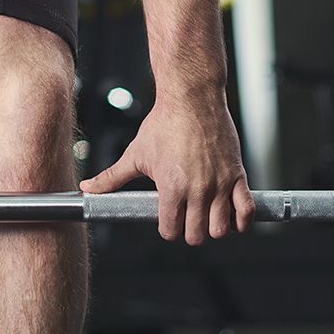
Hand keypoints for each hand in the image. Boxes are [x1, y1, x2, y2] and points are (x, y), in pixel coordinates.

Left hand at [79, 92, 256, 243]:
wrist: (191, 97)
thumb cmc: (162, 124)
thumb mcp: (135, 153)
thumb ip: (111, 177)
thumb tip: (86, 189)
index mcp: (171, 187)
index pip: (171, 231)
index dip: (168, 228)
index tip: (167, 217)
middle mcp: (197, 190)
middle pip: (196, 236)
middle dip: (189, 231)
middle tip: (186, 216)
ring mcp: (220, 184)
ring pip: (221, 229)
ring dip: (213, 227)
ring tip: (206, 214)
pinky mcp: (238, 175)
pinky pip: (247, 211)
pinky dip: (241, 220)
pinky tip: (231, 213)